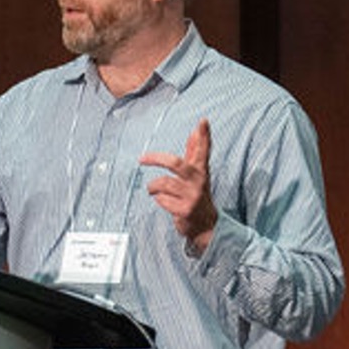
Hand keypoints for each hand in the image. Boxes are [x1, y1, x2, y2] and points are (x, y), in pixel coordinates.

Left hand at [139, 119, 218, 253]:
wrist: (206, 227)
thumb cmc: (197, 195)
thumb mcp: (198, 174)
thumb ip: (195, 152)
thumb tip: (196, 130)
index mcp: (201, 170)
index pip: (203, 150)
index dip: (204, 136)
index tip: (203, 121)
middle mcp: (198, 181)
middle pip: (175, 164)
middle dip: (156, 160)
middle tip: (141, 159)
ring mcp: (191, 196)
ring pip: (163, 184)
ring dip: (153, 187)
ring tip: (152, 189)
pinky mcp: (184, 210)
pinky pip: (162, 200)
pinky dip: (159, 200)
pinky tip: (164, 202)